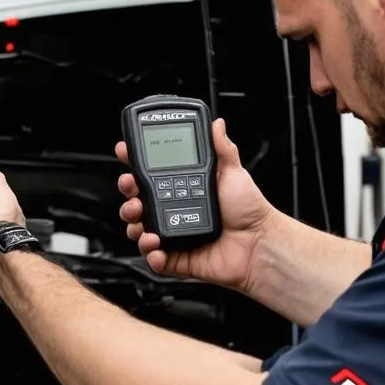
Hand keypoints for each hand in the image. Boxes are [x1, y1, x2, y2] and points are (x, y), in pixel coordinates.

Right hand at [116, 118, 275, 290]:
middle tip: (131, 188)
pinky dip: (149, 254)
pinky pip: (154, 259)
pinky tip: (155, 245)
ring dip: (132, 223)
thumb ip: (222, 148)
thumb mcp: (234, 172)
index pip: (150, 176)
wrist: (259, 243)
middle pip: (137, 202)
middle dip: (127, 195)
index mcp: (183, 189)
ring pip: (139, 230)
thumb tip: (218, 124)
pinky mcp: (177, 258)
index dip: (134, 165)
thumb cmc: (249, 210)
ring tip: (140, 218)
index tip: (125, 153)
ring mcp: (174, 235)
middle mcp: (175, 211)